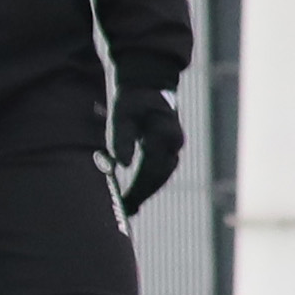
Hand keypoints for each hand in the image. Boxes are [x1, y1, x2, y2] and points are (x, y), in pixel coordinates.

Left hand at [111, 87, 185, 211]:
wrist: (150, 82)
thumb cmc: (133, 96)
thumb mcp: (122, 112)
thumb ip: (121, 137)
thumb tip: (123, 164)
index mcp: (164, 135)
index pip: (151, 170)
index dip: (137, 189)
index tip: (123, 203)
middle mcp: (173, 143)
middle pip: (159, 177)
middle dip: (142, 196)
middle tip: (125, 212)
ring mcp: (172, 146)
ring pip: (161, 176)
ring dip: (146, 191)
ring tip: (130, 207)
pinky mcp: (167, 146)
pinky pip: (161, 170)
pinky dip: (149, 183)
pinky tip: (137, 192)